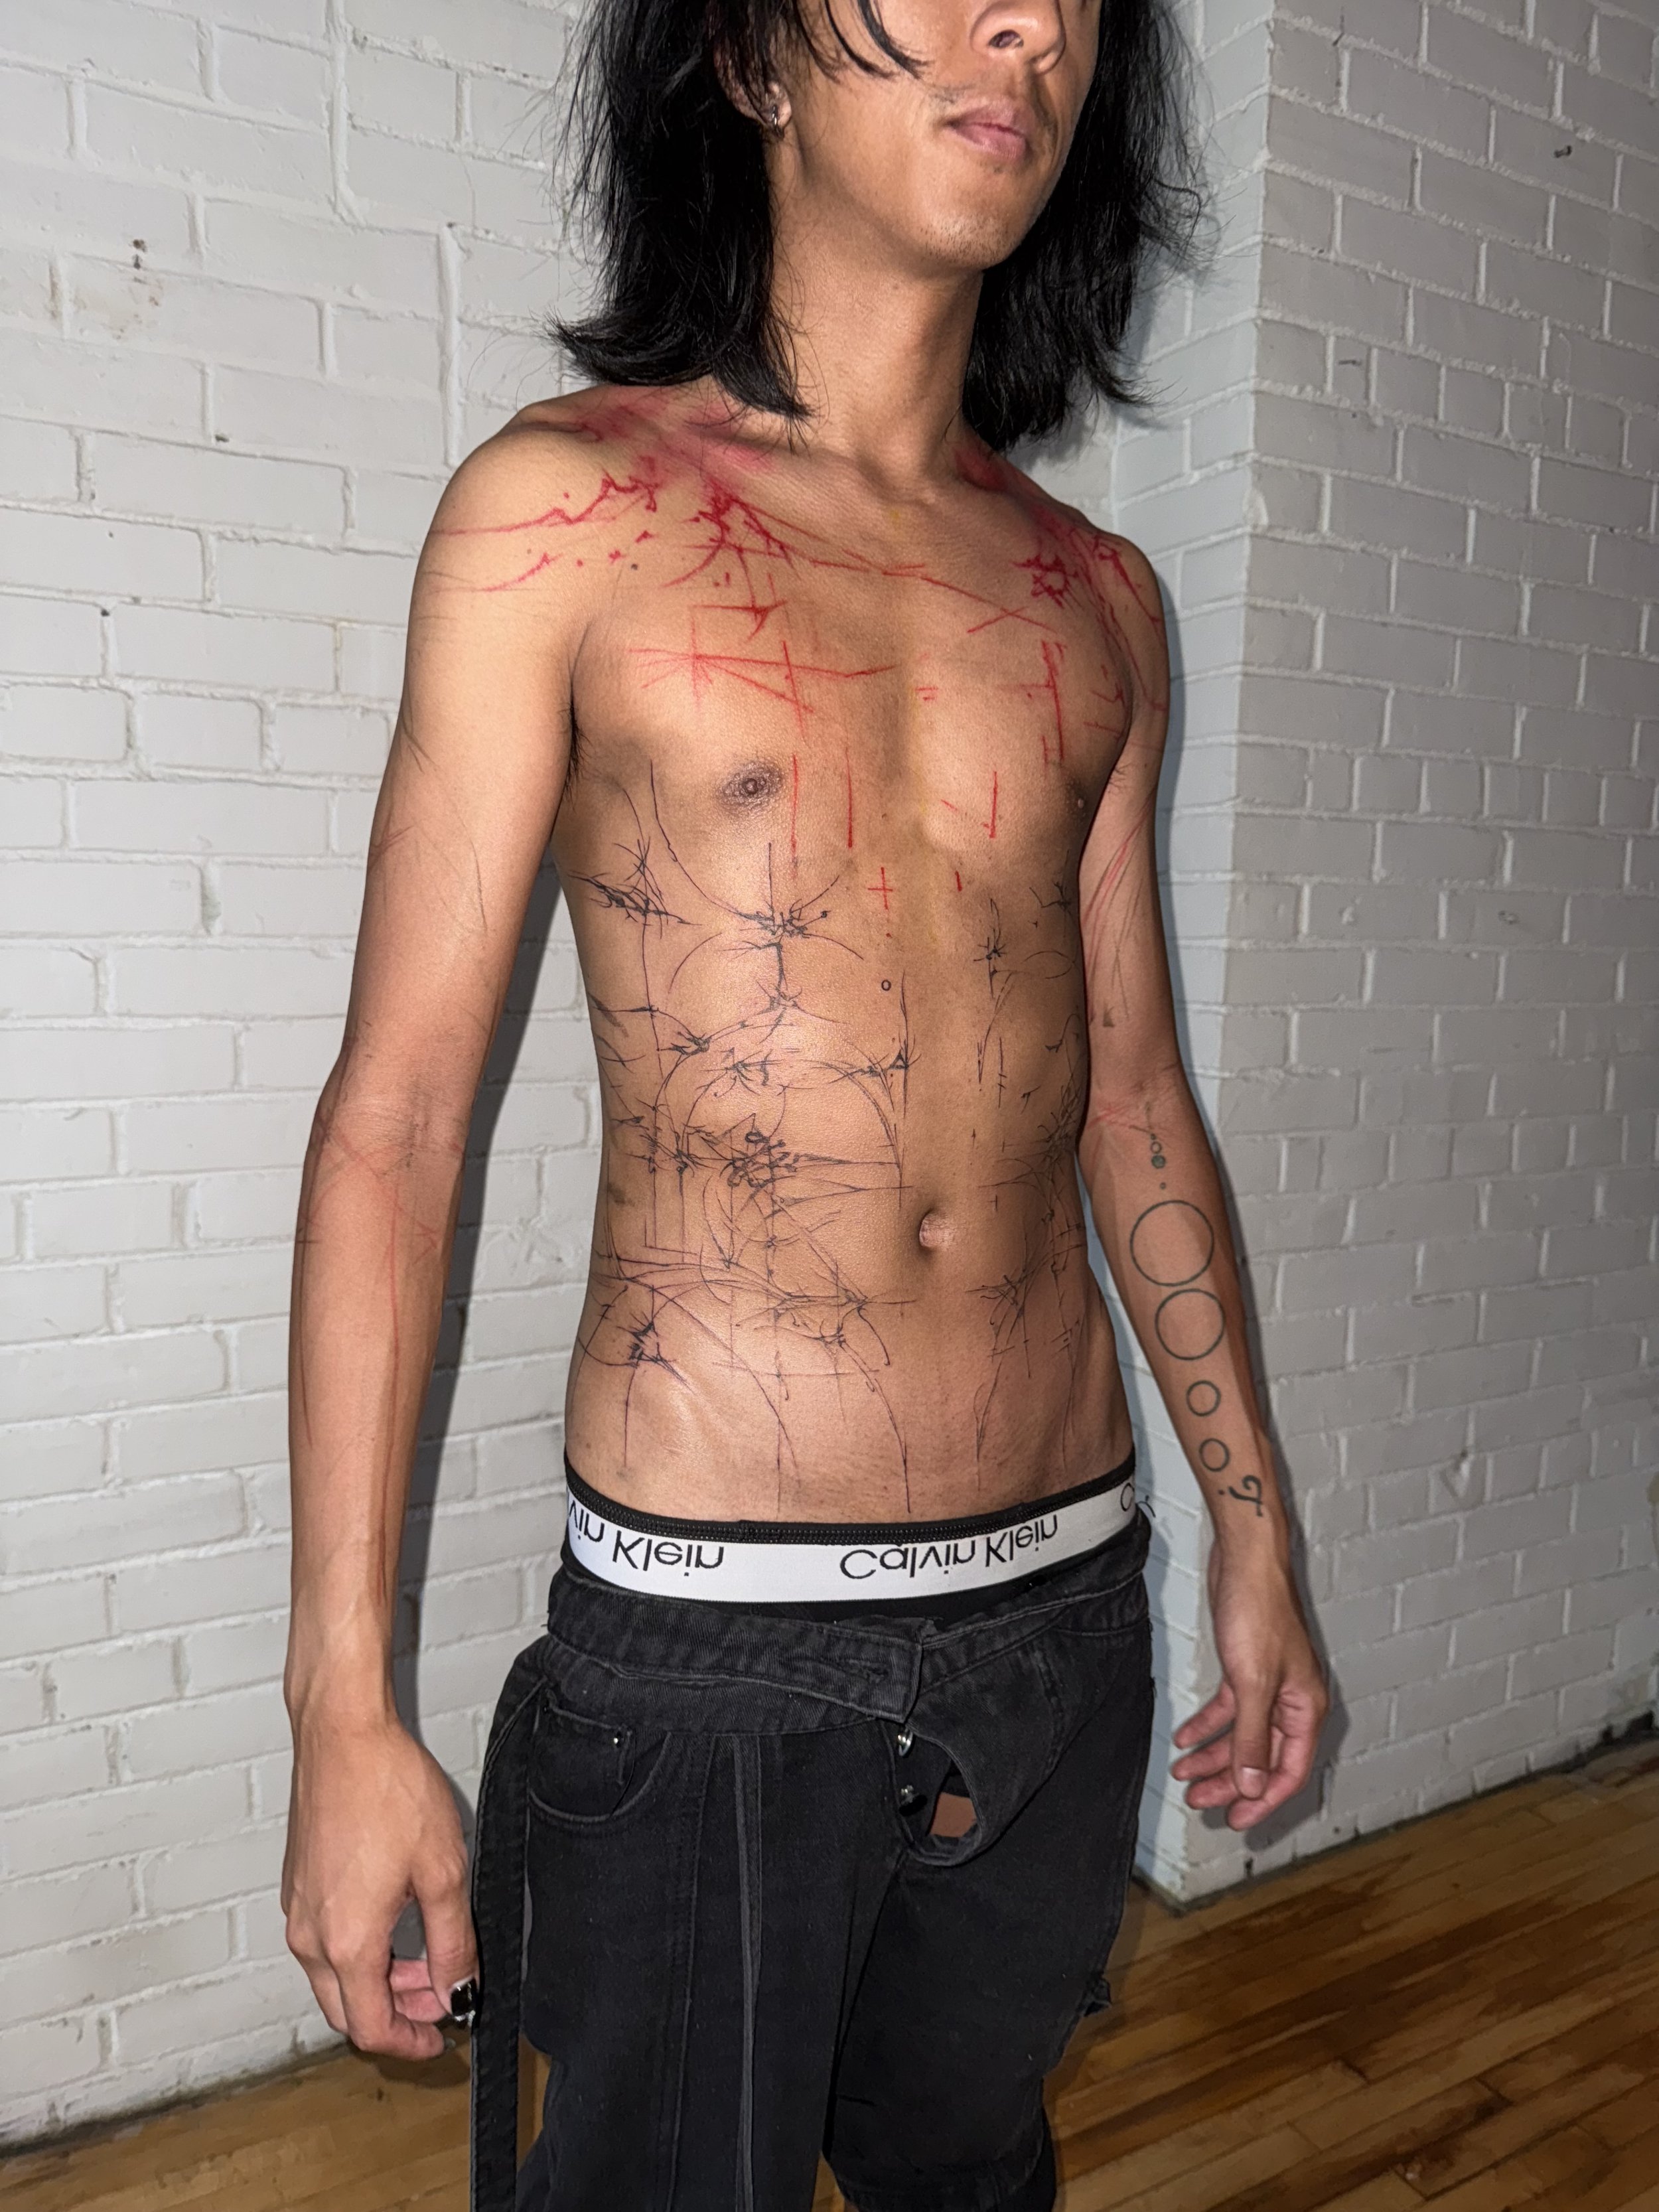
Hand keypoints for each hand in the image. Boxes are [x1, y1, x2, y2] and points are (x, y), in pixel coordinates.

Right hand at [282, 1714, 477, 2058]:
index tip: (441, 2038)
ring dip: (380, 1981)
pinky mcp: (297, 1886)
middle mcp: (310, 1935)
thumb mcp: (443, 1871)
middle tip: (442, 1994)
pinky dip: (359, 1951)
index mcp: (345, 1942)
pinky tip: (396, 1922)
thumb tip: (458, 1989)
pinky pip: (324, 1943)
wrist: (342, 1733)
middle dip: (398, 2013)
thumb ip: (452, 1942)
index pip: (370, 2027)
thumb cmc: (388, 1789)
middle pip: (347, 2009)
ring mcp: (298, 1909)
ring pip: (334, 1976)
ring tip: (426, 1958)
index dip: (410, 2042)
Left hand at [1170, 1541, 1327, 1829]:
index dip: (1262, 1799)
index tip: (1235, 1820)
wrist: (1245, 1561)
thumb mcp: (1252, 1683)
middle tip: (1198, 1801)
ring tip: (1183, 1774)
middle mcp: (1292, 1702)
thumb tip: (1253, 1786)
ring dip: (1214, 1757)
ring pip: (1242, 1735)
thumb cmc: (1258, 1613)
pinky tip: (1185, 1738)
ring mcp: (1269, 1685)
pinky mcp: (1246, 1669)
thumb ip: (1252, 1738)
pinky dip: (1207, 1725)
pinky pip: (1229, 1710)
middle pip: (1263, 1757)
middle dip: (1230, 1782)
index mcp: (1306, 1709)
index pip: (1289, 1771)